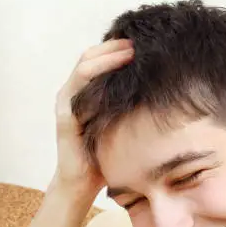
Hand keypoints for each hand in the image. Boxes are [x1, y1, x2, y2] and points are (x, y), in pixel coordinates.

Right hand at [55, 39, 133, 192]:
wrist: (83, 185)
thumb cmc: (105, 157)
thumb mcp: (120, 125)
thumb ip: (128, 106)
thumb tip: (159, 89)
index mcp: (83, 94)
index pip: (97, 59)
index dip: (116, 48)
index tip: (141, 42)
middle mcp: (72, 94)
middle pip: (89, 56)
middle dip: (113, 46)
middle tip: (138, 41)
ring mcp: (67, 104)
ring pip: (83, 67)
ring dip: (107, 56)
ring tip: (130, 51)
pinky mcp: (66, 118)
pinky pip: (80, 90)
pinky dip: (97, 77)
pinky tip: (117, 74)